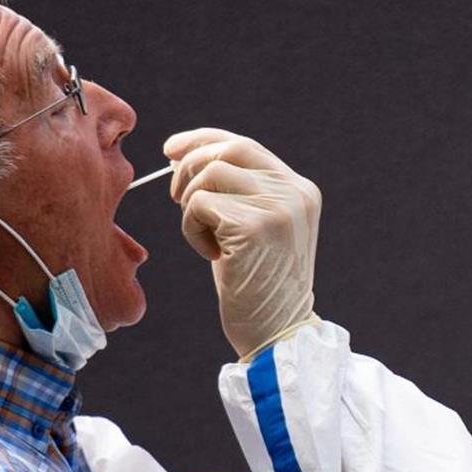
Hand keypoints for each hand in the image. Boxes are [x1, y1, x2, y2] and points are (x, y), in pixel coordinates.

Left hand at [165, 128, 320, 358]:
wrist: (275, 332)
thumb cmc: (257, 284)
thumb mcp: (255, 227)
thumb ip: (234, 191)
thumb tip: (182, 156)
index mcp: (300, 189)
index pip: (245, 145)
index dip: (203, 140)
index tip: (171, 148)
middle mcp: (295, 192)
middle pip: (227, 150)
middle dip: (189, 166)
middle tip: (175, 198)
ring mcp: (278, 208)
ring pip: (209, 174)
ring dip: (190, 204)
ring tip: (203, 236)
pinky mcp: (254, 227)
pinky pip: (200, 204)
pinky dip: (191, 228)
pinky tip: (209, 254)